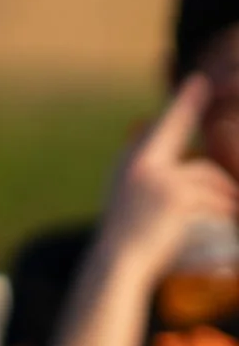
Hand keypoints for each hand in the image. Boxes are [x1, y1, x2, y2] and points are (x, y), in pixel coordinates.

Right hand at [95, 74, 238, 280]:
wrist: (118, 262)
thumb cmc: (126, 240)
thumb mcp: (131, 203)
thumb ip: (150, 178)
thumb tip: (182, 161)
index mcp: (130, 164)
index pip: (161, 128)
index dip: (181, 105)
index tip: (196, 83)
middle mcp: (141, 163)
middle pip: (183, 140)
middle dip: (193, 118)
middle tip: (203, 88)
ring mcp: (159, 178)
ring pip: (207, 177)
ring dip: (223, 195)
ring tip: (230, 212)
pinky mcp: (177, 196)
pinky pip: (213, 198)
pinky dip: (224, 211)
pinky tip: (228, 219)